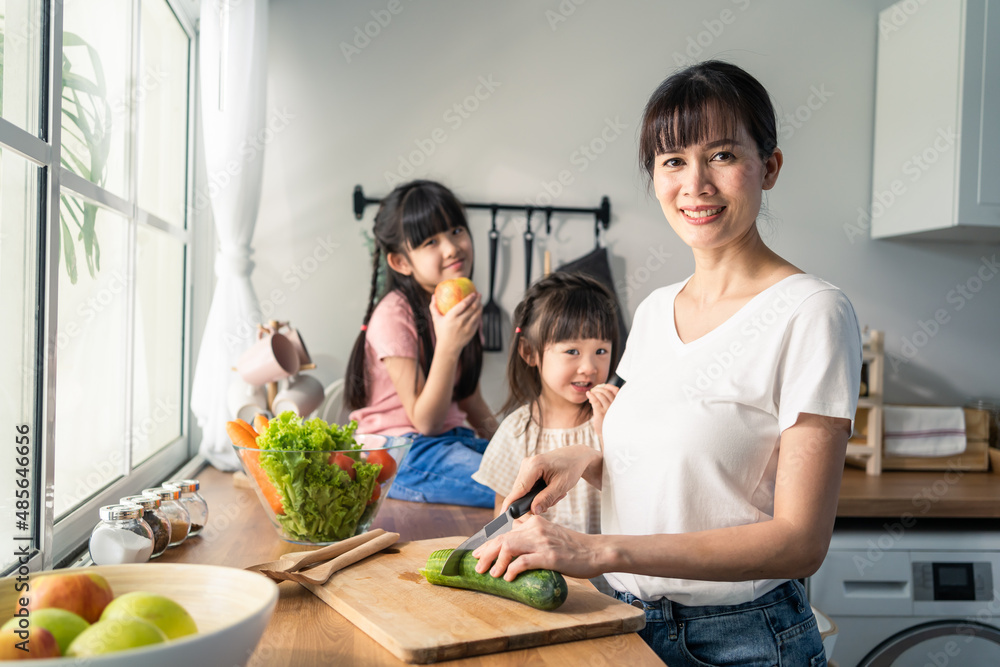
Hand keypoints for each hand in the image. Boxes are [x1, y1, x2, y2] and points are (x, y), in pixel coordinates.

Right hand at [429, 291, 481, 355]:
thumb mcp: (436, 320)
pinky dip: (479, 314)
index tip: (473, 293)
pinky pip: (478, 321)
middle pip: (472, 308)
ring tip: (480, 301)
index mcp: (451, 317)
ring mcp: (467, 327)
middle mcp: (460, 322)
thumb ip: (434, 307)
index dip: (470, 298)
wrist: (448, 348)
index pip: (463, 305)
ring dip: (480, 306)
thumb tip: (433, 295)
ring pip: (477, 314)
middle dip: (477, 300)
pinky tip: (479, 310)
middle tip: (479, 294)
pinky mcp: (472, 332)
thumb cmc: (441, 332)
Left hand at [472, 514, 599, 580]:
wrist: (597, 551)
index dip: (488, 543)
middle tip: (477, 566)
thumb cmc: (574, 546)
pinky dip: (512, 569)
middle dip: (486, 552)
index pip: (505, 531)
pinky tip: (508, 578)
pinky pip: (524, 561)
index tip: (478, 552)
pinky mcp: (550, 556)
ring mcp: (543, 542)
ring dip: (495, 561)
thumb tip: (514, 542)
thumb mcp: (551, 534)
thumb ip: (534, 535)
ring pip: (508, 546)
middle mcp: (536, 529)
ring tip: (490, 574)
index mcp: (536, 522)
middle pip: (502, 538)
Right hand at [500, 445, 602, 515]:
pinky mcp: (528, 469)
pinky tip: (551, 489)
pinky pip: (528, 487)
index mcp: (534, 465)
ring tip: (556, 493)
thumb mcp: (561, 486)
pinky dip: (538, 492)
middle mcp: (526, 464)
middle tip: (554, 500)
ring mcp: (526, 466)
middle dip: (535, 501)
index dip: (511, 504)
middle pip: (520, 492)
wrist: (576, 456)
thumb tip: (533, 511)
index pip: (518, 489)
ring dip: (538, 497)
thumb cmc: (571, 468)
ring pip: (524, 491)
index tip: (504, 516)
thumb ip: (546, 499)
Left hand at [586, 383, 618, 438]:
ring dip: (594, 392)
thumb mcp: (611, 410)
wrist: (606, 434)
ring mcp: (608, 409)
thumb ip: (607, 400)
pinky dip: (591, 395)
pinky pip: (595, 401)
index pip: (616, 390)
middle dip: (599, 389)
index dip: (608, 386)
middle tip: (594, 390)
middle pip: (606, 392)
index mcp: (619, 404)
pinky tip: (588, 394)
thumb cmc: (608, 420)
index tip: (603, 386)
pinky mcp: (600, 413)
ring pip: (600, 395)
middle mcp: (615, 406)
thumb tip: (598, 390)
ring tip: (590, 394)